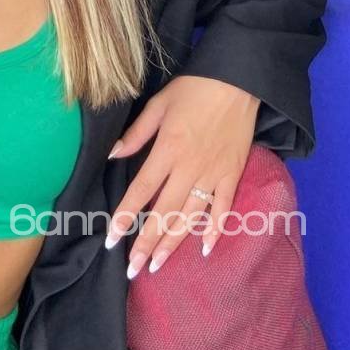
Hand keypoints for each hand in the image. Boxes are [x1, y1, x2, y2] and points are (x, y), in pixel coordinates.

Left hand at [105, 74, 259, 277]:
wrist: (237, 81)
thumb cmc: (193, 89)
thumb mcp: (157, 105)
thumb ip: (136, 134)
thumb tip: (112, 155)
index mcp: (168, 150)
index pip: (141, 190)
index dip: (126, 217)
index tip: (111, 239)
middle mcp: (189, 167)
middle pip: (164, 212)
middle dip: (147, 242)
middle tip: (134, 268)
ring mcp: (214, 173)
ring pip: (190, 216)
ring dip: (173, 242)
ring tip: (158, 265)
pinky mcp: (233, 174)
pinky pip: (223, 208)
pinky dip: (214, 230)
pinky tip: (204, 249)